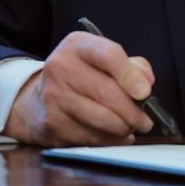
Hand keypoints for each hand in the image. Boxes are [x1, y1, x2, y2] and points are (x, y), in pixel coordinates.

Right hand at [4, 31, 155, 146]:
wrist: (38, 100)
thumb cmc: (81, 76)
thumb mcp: (103, 59)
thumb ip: (132, 66)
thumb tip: (146, 84)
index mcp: (78, 46)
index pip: (108, 55)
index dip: (130, 75)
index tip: (145, 92)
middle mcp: (61, 68)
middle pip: (106, 91)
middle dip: (134, 111)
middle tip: (146, 120)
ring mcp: (54, 97)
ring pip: (101, 119)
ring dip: (124, 128)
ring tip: (131, 126)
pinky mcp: (52, 125)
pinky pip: (91, 137)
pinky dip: (109, 140)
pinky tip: (113, 135)